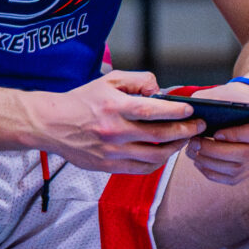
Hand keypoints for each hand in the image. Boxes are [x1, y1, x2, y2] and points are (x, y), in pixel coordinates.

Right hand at [30, 70, 201, 174]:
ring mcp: (110, 152)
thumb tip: (160, 91)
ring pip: (154, 157)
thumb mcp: (109, 80)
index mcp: (113, 107)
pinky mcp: (106, 166)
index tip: (191, 111)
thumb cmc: (82, 100)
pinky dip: (157, 163)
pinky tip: (164, 153)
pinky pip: (140, 169)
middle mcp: (113, 131)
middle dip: (185, 131)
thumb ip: (138, 80)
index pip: (152, 111)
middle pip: (159, 136)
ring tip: (184, 140)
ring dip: (175, 149)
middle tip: (198, 127)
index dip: (176, 111)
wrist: (50, 124)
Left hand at [179, 80, 248, 184]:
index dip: (237, 135)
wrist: (241, 115)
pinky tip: (198, 159)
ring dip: (208, 161)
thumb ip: (211, 100)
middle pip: (243, 155)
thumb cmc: (230, 104)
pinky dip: (208, 170)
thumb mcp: (224, 96)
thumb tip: (190, 110)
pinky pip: (226, 178)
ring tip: (191, 150)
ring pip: (233, 169)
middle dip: (214, 150)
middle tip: (194, 142)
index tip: (216, 133)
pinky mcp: (242, 175)